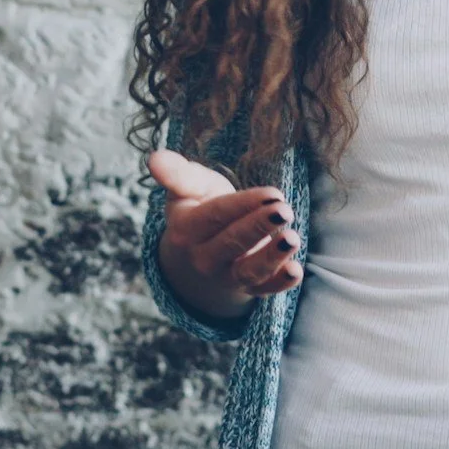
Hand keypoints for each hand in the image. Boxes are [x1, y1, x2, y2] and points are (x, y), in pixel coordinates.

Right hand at [148, 147, 303, 321]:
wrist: (201, 248)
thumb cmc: (201, 206)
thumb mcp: (189, 188)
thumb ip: (177, 174)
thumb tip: (154, 158)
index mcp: (186, 229)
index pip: (217, 215)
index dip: (244, 204)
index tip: (273, 193)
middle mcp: (203, 257)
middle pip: (233, 242)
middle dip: (259, 226)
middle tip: (284, 210)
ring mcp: (226, 276)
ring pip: (248, 270)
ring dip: (271, 257)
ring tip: (292, 239)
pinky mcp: (249, 288)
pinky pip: (264, 290)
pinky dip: (280, 283)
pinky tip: (295, 271)